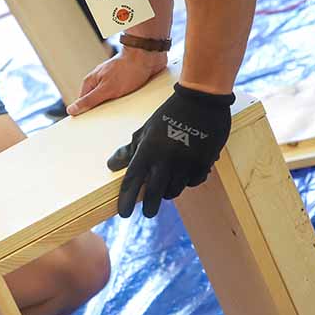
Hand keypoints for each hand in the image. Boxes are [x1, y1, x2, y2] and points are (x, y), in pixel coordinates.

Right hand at [68, 48, 167, 115]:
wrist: (148, 55)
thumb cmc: (127, 69)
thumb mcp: (106, 89)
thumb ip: (89, 100)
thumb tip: (71, 110)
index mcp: (91, 82)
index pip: (82, 103)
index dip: (85, 114)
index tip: (89, 125)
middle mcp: (100, 81)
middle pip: (96, 103)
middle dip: (103, 111)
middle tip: (109, 117)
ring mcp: (113, 82)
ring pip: (110, 101)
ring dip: (116, 106)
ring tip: (122, 109)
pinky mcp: (125, 83)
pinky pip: (122, 97)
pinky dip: (125, 102)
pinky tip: (130, 104)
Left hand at [108, 83, 234, 217]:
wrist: (201, 100)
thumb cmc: (168, 115)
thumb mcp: (146, 131)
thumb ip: (129, 150)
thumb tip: (111, 165)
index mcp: (147, 150)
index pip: (132, 181)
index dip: (125, 200)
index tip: (123, 214)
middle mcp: (165, 159)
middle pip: (154, 193)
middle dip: (149, 207)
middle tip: (148, 212)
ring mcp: (186, 162)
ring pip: (174, 190)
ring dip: (169, 192)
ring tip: (166, 187)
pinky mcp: (204, 162)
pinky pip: (193, 182)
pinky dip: (187, 182)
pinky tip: (185, 175)